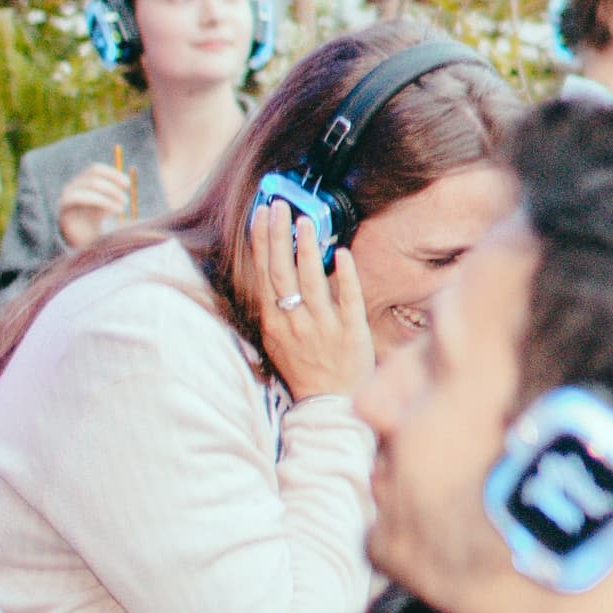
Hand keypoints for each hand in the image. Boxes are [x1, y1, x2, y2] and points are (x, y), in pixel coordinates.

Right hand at [55, 158, 137, 252]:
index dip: (112, 174)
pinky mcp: (63, 209)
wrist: (89, 251)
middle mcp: (74, 189)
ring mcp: (67, 198)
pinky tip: (112, 211)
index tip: (127, 184)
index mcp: (85, 187)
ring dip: (108, 192)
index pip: (95, 170)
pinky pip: (77, 196)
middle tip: (125, 200)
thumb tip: (129, 179)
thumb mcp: (114, 209)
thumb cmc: (106, 230)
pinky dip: (99, 200)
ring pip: (88, 184)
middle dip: (112, 185)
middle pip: (93, 175)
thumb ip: (119, 195)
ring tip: (122, 207)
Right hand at [251, 201, 376, 402]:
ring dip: (306, 249)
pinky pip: (348, 299)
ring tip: (305, 220)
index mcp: (274, 323)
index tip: (261, 213)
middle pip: (281, 272)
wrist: (330, 407)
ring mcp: (323, 327)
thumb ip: (277, 308)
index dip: (261, 242)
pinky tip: (343, 253)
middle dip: (277, 236)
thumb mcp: (279, 341)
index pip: (263, 274)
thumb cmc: (305, 371)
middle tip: (279, 204)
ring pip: (312, 282)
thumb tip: (275, 271)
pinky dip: (346, 276)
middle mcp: (294, 322)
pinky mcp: (351, 333)